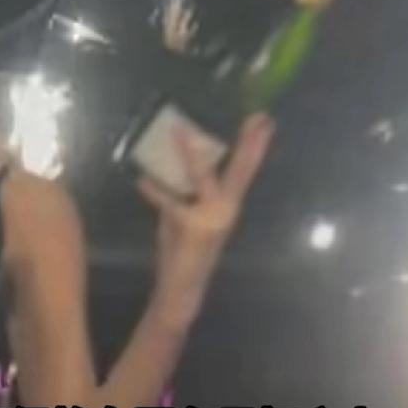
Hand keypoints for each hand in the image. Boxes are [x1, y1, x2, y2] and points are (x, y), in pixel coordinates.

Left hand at [138, 113, 273, 312]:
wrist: (182, 289)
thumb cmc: (183, 251)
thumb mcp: (186, 214)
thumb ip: (184, 191)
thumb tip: (174, 160)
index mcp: (227, 206)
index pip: (244, 171)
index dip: (255, 147)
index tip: (265, 121)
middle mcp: (226, 211)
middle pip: (241, 172)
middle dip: (248, 144)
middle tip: (259, 118)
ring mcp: (211, 219)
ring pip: (205, 179)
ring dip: (191, 156)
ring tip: (181, 130)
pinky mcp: (192, 228)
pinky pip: (171, 204)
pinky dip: (155, 193)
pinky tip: (142, 182)